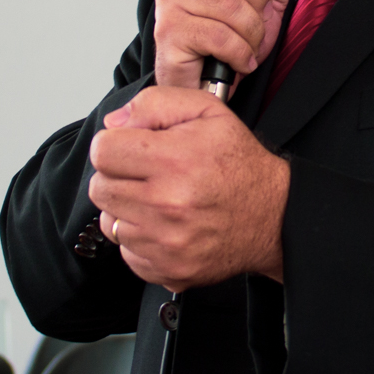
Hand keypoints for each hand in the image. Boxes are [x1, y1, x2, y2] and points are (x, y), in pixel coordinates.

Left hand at [89, 86, 289, 290]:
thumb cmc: (239, 165)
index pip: (103, 151)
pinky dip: (140, 239)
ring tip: (159, 199)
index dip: (115, 144)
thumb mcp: (206, 111)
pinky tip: (165, 225)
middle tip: (148, 174)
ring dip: (128, 209)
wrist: (273, 216)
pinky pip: (126, 252)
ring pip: (110, 222)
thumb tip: (114, 123)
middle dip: (119, 176)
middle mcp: (167, 205)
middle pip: (100, 188)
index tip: (132, 148)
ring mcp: (166, 243)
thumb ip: (154, 104)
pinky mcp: (167, 269)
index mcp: (174, 161)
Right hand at [152, 0, 299, 90]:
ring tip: (248, 44)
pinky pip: (221, 36)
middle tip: (257, 15)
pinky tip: (239, 60)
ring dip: (252, 32)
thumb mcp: (263, 2)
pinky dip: (240, 53)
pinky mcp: (170, 33)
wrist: (204, 84)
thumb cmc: (226, 40)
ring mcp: (170, 2)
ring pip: (229, 4)